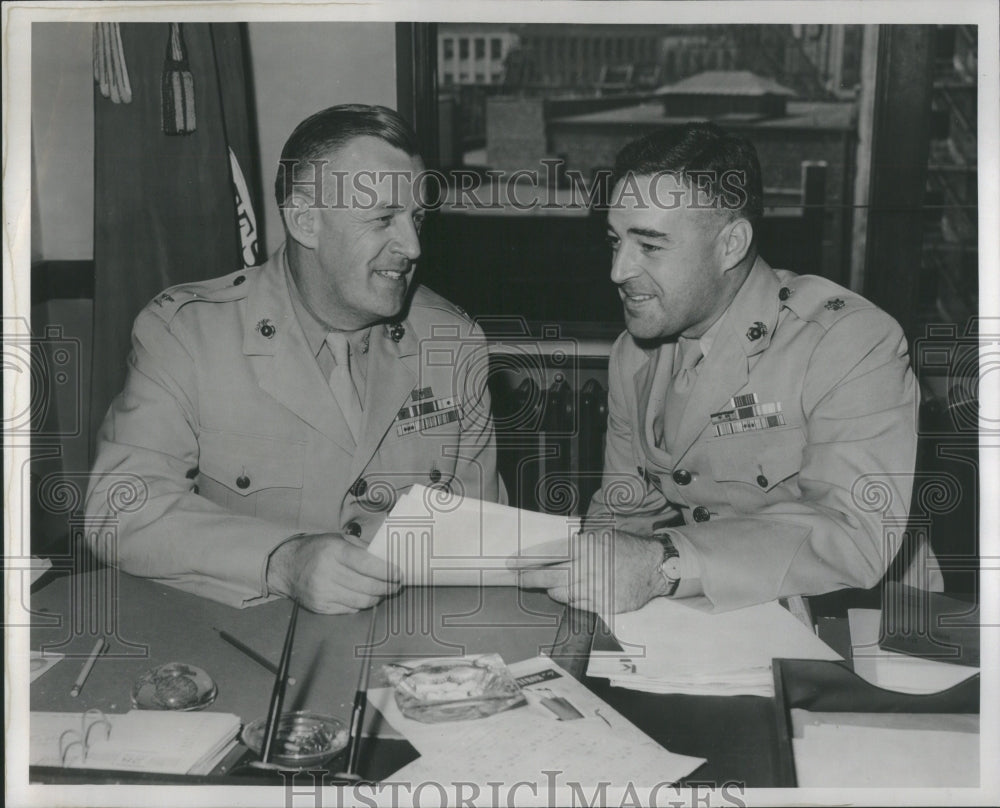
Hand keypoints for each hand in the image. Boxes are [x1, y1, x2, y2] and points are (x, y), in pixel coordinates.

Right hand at [266, 533, 400, 613]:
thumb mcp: (339, 540)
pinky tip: (365, 597)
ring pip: (361, 601)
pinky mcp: (320, 607)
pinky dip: (361, 605)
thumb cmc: (318, 550)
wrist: (288, 566)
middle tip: (396, 585)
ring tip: (384, 592)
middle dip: (387, 587)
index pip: (366, 564)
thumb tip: (388, 559)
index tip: (399, 574)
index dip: (386, 571)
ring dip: (377, 598)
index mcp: (334, 551)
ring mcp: (322, 592)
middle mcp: (326, 572)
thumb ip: (363, 548)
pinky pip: (350, 610)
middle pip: (367, 586)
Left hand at [507, 530, 667, 613]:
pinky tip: (573, 593)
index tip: (512, 564)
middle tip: (517, 579)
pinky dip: (571, 600)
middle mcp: (587, 568)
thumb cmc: (625, 548)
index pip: (548, 554)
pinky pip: (576, 606)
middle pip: (548, 577)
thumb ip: (576, 544)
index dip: (527, 560)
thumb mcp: (600, 535)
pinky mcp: (603, 605)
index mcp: (585, 547)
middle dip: (529, 579)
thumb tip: (550, 552)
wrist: (654, 566)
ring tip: (553, 584)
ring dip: (553, 589)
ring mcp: (595, 589)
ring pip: (560, 594)